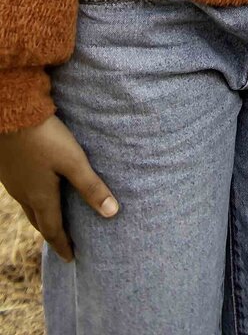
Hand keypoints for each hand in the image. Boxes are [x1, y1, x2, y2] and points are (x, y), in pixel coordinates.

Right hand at [0, 115, 118, 261]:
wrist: (11, 114)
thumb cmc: (45, 137)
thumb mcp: (73, 160)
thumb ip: (91, 186)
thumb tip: (112, 213)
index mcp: (40, 197)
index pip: (53, 230)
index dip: (63, 245)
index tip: (71, 258)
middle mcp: (23, 194)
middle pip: (38, 221)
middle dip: (51, 233)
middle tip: (62, 242)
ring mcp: (13, 182)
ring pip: (28, 206)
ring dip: (40, 216)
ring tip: (51, 218)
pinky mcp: (8, 168)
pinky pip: (21, 191)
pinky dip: (32, 198)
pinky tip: (36, 188)